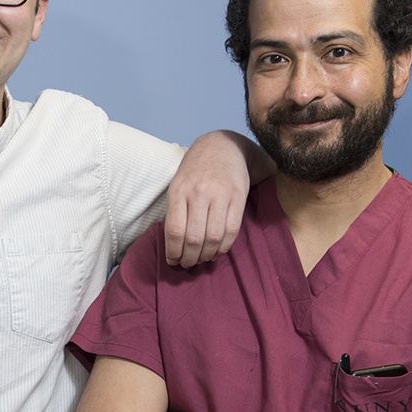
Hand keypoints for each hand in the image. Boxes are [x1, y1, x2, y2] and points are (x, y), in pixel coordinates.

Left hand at [163, 132, 250, 266]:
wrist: (223, 147)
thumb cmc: (195, 171)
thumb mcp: (178, 185)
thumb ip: (175, 212)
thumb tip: (174, 246)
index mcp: (179, 190)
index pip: (175, 230)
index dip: (173, 252)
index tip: (172, 261)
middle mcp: (199, 193)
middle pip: (194, 238)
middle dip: (190, 258)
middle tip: (188, 264)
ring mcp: (221, 195)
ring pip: (213, 237)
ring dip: (206, 256)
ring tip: (201, 260)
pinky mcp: (238, 197)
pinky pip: (232, 231)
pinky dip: (223, 247)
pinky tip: (216, 252)